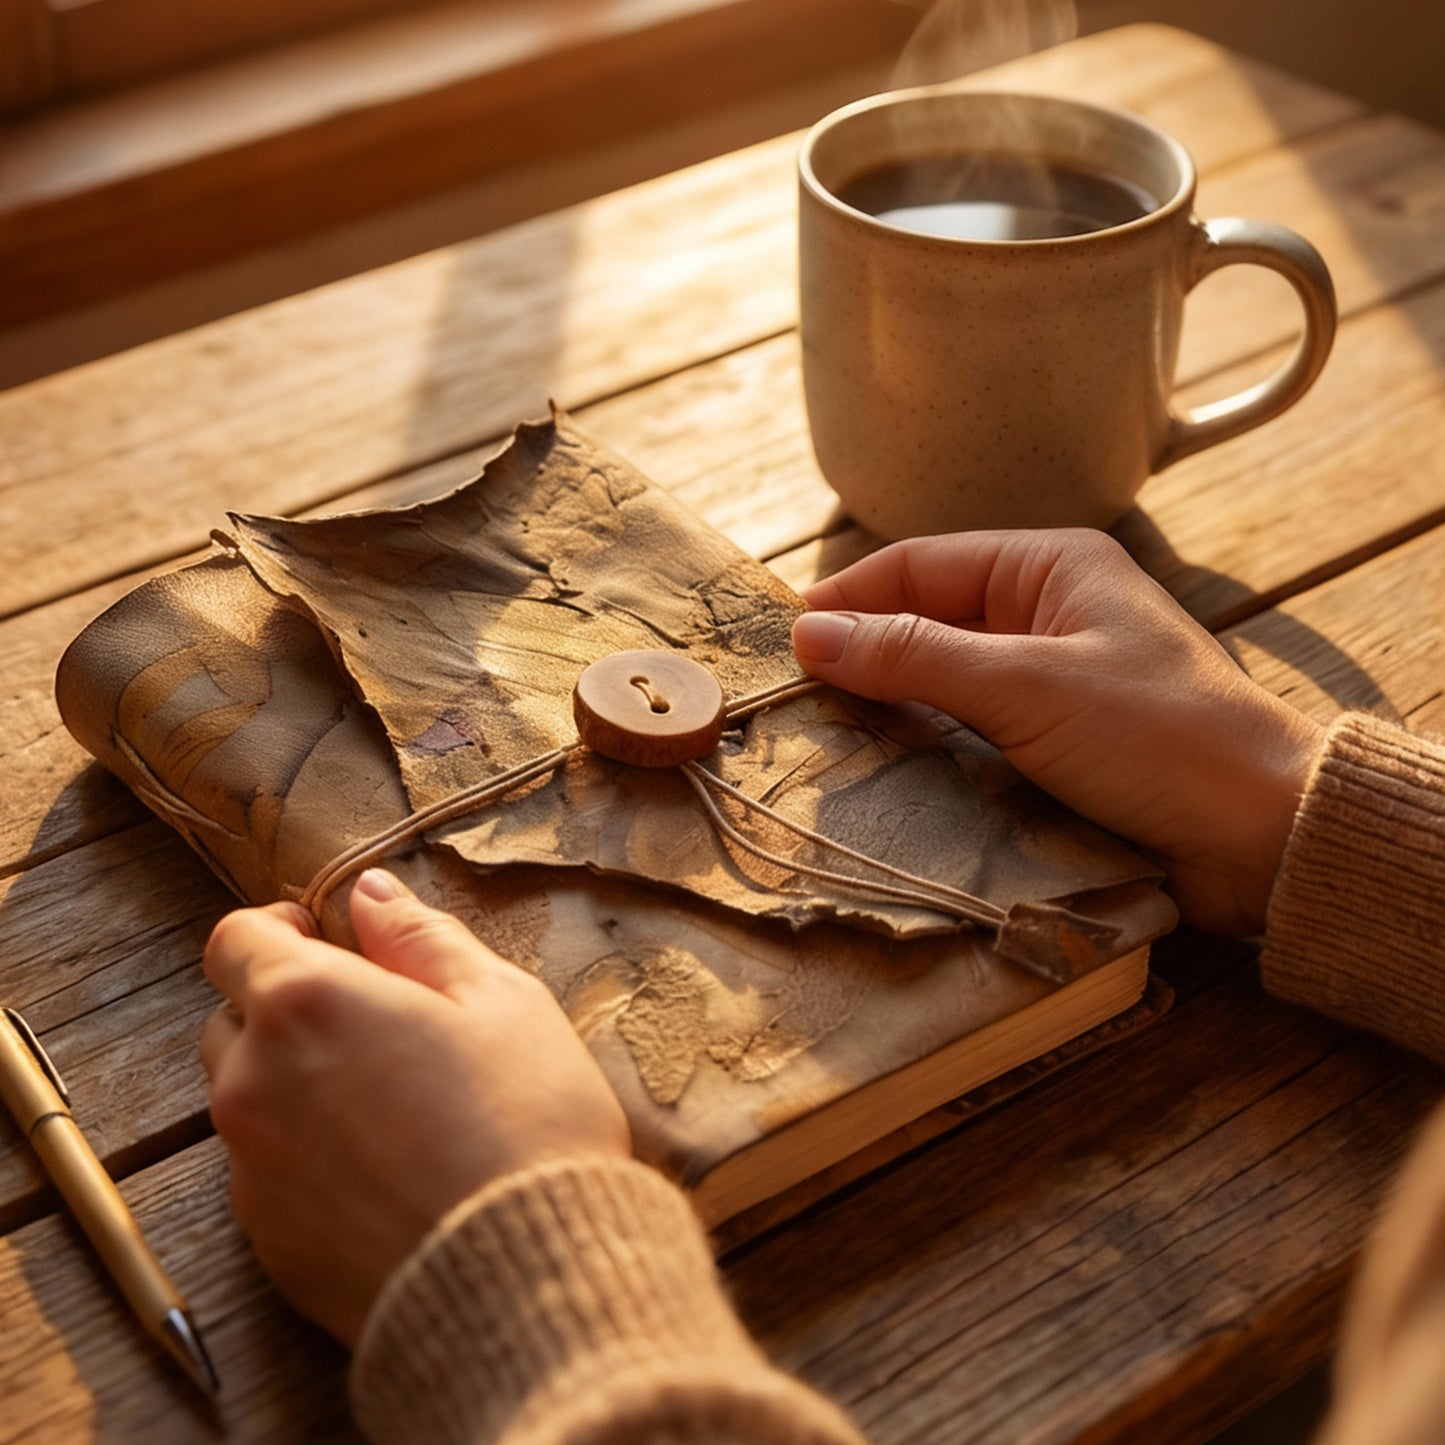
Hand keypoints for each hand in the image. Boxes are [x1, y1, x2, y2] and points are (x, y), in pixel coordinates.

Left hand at [199, 870, 629, 1346]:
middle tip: (370, 1024)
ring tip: (385, 1105)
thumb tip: (372, 894)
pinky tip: (383, 1172)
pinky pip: (266, 1174)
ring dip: (291, 1083)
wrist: (523, 1276)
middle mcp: (254, 1079)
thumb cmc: (524, 1120)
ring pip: (246, 1099)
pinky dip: (305, 1157)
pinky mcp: (266, 1240)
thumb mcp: (501, 1000)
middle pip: (231, 1019)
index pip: (234, 940)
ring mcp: (251, 1167)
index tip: (327, 939)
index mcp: (306, 1001)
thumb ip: (421, 938)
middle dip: (284, 1007)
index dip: (277, 928)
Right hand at [792, 530, 1322, 935]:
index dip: (848, 599)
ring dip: (890, 704)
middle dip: (862, 654)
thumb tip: (809, 633)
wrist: (1261, 834)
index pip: (921, 565)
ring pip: (942, 680)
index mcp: (1050, 567)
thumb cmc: (1157, 737)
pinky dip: (925, 744)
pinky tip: (884, 768)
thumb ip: (915, 656)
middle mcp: (1046, 613)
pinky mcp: (1054, 742)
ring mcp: (1050, 680)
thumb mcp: (1026, 687)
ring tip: (823, 735)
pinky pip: (968, 730)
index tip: (783, 645)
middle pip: (926, 620)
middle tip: (792, 698)